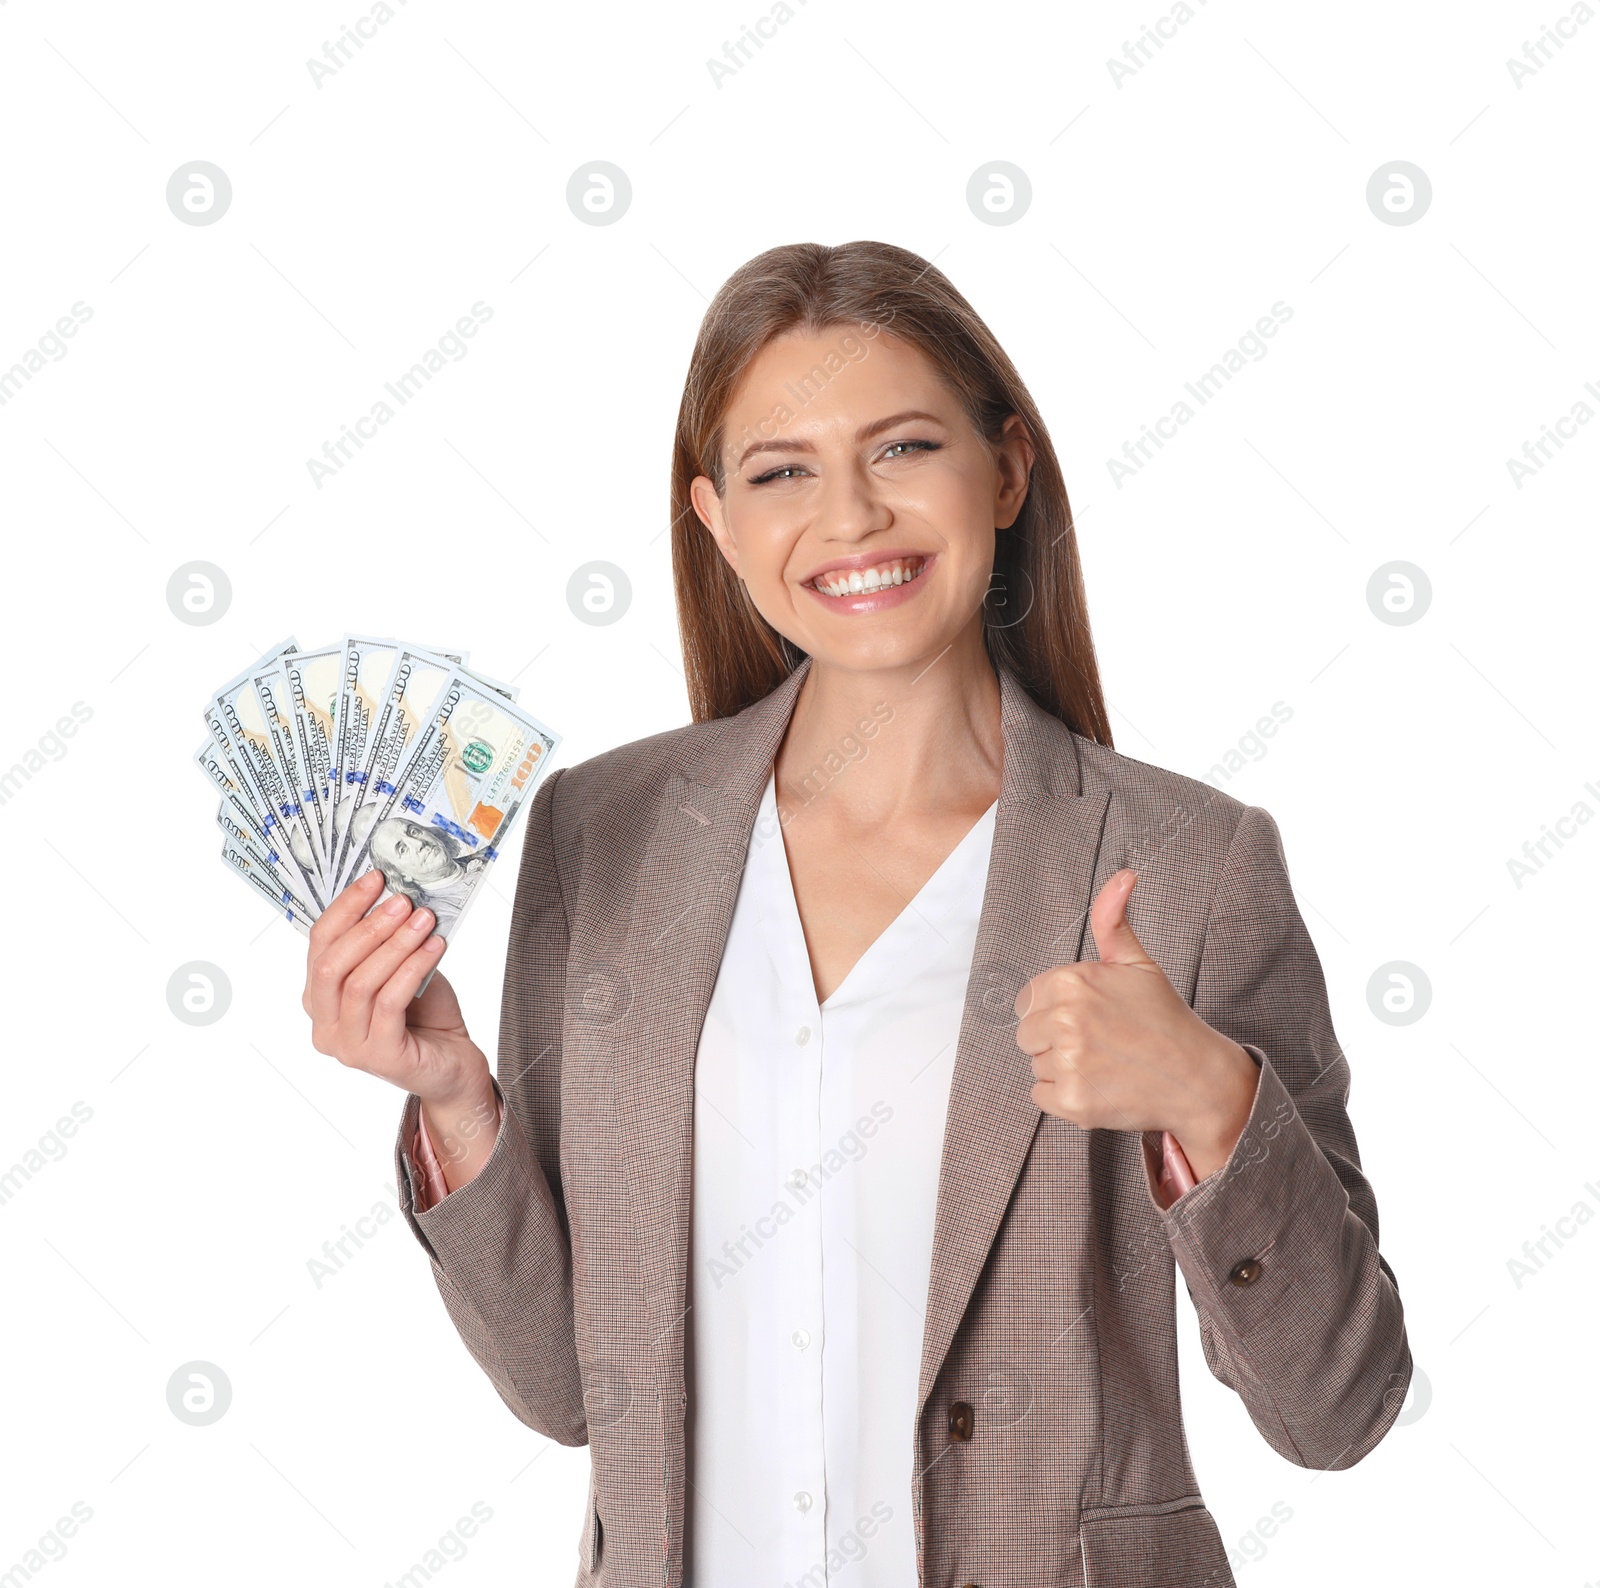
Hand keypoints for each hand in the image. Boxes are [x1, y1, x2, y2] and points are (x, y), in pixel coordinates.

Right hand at [303, 870, 490, 1112]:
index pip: (319, 944)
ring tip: (425, 921)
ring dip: (395, 945)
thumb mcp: (399, 968)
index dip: (345, 908)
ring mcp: (348, 1046)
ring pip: (360, 983)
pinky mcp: (379, 1058)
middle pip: (331, 964)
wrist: (452, 1061)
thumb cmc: (423, 1013)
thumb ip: (386, 942)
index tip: (375, 879)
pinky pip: (389, 1003)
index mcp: (319, 999)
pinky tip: (434, 948)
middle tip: (402, 901)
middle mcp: (324, 1025)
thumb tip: (394, 894)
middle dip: (369, 926)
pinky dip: (412, 969)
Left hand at [1014, 868, 1258, 1178]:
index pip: (1028, 1000)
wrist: (1197, 1078)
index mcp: (1071, 981)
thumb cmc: (1163, 1019)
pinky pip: (1042, 1096)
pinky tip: (1099, 1087)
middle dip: (1056, 1039)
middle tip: (1100, 1043)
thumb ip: (1113, 920)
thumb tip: (1124, 875)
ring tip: (1104, 1064)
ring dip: (1062, 1068)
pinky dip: (1065, 1097)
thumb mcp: (1138, 963)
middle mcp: (1063, 1018)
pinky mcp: (1071, 1101)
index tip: (1091, 1018)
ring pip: (1036, 1064)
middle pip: (1027, 1033)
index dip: (1056, 1010)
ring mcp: (1067, 1061)